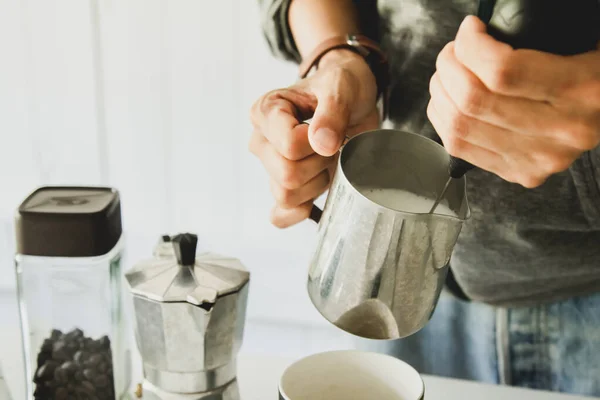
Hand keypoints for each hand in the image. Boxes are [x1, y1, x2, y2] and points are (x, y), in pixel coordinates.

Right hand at [249, 50, 378, 226]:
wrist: (352, 98)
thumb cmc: (341, 86)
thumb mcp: (342, 87)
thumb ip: (332, 111)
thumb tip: (322, 145)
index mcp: (266, 111)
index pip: (289, 146)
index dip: (317, 144)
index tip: (331, 128)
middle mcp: (261, 141)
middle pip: (287, 175)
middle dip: (320, 164)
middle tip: (334, 145)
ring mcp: (269, 166)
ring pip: (287, 196)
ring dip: (317, 183)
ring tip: (328, 160)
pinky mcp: (282, 186)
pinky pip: (280, 215)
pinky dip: (300, 212)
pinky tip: (317, 196)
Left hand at [427, 16, 599, 187]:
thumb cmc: (593, 71)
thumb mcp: (583, 40)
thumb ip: (536, 35)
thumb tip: (479, 31)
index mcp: (583, 89)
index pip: (502, 71)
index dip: (471, 46)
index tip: (470, 29)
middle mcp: (563, 130)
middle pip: (474, 100)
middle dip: (449, 66)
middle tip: (452, 51)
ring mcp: (541, 158)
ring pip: (460, 126)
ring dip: (440, 93)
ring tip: (447, 73)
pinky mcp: (523, 172)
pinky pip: (460, 148)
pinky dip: (442, 119)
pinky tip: (447, 100)